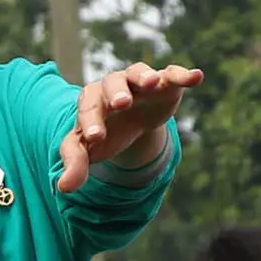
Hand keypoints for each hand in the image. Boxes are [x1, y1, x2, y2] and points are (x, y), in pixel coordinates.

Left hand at [55, 61, 202, 192]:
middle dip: (116, 92)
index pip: (88, 107)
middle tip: (121, 103)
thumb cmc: (106, 133)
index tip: (97, 136)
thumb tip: (63, 188)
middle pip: (111, 83)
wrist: (130, 122)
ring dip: (145, 75)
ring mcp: (139, 83)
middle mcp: (114, 87)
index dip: (91, 120)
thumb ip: (76, 164)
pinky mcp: (164, 83)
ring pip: (139, 72)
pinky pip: (172, 74)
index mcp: (92, 101)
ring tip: (153, 83)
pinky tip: (196, 77)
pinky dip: (183, 75)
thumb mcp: (89, 150)